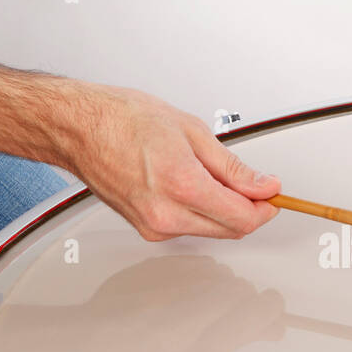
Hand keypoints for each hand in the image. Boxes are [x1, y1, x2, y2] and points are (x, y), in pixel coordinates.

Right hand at [62, 84, 280, 240]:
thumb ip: (233, 167)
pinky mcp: (146, 230)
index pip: (243, 217)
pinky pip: (189, 227)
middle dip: (249, 209)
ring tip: (210, 175)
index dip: (265, 207)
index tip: (272, 194)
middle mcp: (166, 214)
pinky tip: (188, 184)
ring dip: (224, 210)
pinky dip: (200, 211)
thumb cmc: (123, 120)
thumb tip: (263, 185)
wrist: (80, 129)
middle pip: (231, 229)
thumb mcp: (192, 131)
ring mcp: (154, 226)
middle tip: (253, 185)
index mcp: (181, 185)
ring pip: (212, 230)